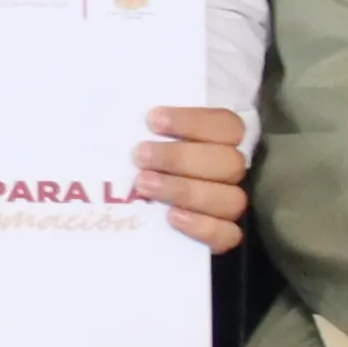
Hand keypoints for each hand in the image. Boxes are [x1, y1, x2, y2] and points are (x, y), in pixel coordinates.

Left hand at [138, 101, 249, 252]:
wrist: (130, 213)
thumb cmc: (137, 159)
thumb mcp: (137, 136)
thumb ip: (139, 125)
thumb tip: (115, 109)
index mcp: (222, 141)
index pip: (228, 126)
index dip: (194, 121)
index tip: (152, 120)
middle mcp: (231, 172)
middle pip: (229, 163)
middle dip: (181, 158)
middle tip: (140, 156)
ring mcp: (229, 205)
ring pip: (231, 199)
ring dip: (185, 191)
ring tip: (143, 184)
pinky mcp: (224, 236)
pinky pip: (229, 235)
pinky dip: (203, 227)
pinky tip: (172, 217)